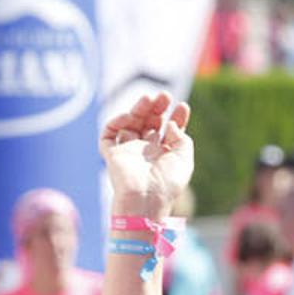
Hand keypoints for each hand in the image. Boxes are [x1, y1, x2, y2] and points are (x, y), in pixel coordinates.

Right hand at [99, 93, 193, 220]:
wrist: (146, 199)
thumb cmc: (167, 184)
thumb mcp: (184, 160)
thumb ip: (181, 139)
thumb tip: (170, 125)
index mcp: (164, 156)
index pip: (169, 132)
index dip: (176, 118)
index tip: (182, 106)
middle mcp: (146, 153)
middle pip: (150, 124)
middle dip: (157, 108)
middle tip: (164, 95)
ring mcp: (129, 153)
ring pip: (131, 124)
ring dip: (139, 109)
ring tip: (148, 98)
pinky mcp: (112, 154)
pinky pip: (109, 134)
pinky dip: (116, 122)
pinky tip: (128, 117)